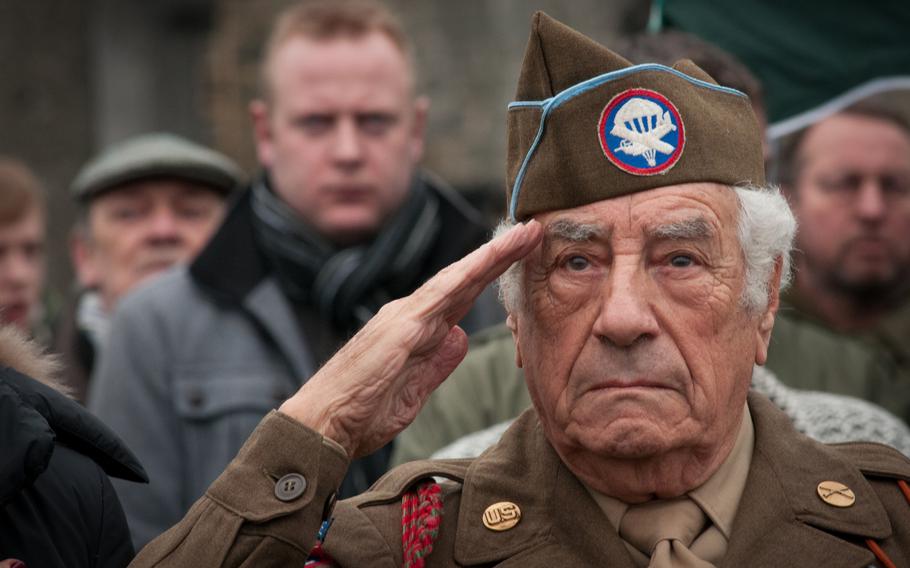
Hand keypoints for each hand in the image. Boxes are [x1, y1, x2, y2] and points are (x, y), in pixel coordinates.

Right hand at [279, 221, 541, 457]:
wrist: (321, 424)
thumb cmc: (361, 412)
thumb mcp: (413, 392)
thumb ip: (438, 363)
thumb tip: (460, 337)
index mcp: (415, 331)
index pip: (460, 298)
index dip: (491, 276)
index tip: (522, 257)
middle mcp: (410, 315)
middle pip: (464, 280)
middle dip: (500, 256)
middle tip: (533, 232)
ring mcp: (404, 317)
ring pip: (457, 278)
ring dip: (493, 256)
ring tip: (525, 235)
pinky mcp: (401, 328)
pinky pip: (442, 295)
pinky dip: (469, 273)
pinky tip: (492, 258)